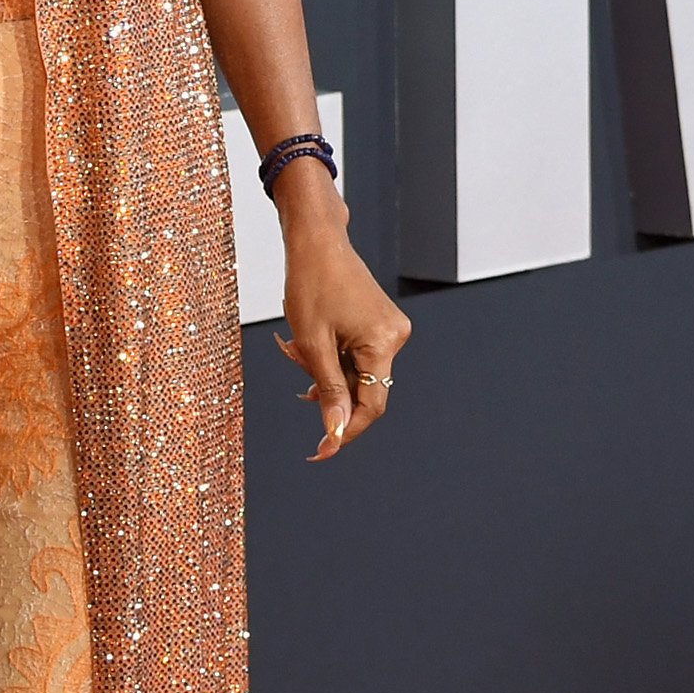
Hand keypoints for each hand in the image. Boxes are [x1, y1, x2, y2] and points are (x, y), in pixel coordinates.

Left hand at [269, 167, 408, 460]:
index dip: (345, 431)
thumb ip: (329, 390)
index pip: (371, 404)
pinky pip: (358, 356)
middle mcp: (395, 336)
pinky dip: (333, 359)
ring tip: (298, 352)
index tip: (319, 452)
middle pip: (364, 389)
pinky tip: (312, 346)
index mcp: (383, 341)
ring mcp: (389, 328)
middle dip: (329, 393)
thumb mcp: (312, 343)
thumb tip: (335, 432)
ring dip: (328, 375)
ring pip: (358, 372)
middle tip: (299, 385)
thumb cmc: (311, 284)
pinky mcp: (379, 322)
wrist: (317, 240)